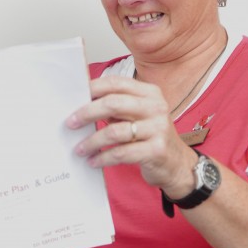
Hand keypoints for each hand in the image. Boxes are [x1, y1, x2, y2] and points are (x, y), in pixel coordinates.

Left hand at [67, 76, 196, 194]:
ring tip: (79, 149)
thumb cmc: (152, 137)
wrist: (177, 164)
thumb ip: (116, 108)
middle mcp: (156, 107)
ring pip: (114, 131)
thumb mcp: (138, 116)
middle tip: (70, 123)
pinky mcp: (156, 150)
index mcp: (150, 93)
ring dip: (92, 141)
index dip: (93, 88)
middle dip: (87, 113)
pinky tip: (93, 161)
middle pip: (113, 103)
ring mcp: (158, 128)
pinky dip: (103, 157)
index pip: (116, 83)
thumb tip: (81, 104)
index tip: (73, 97)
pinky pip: (121, 153)